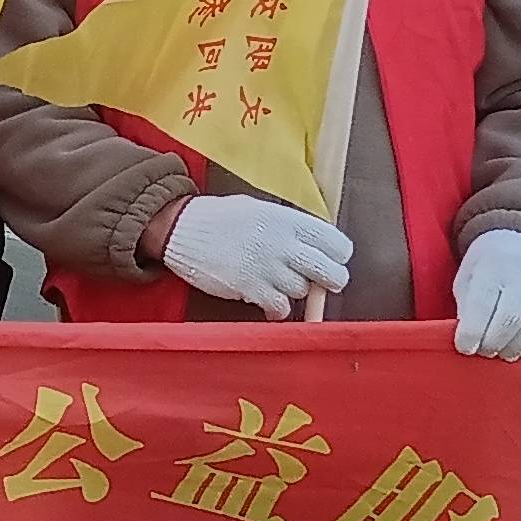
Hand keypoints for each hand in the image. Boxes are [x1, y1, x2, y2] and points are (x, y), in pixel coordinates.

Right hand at [160, 195, 353, 318]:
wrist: (182, 228)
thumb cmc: (220, 217)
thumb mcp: (261, 210)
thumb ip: (289, 226)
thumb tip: (312, 244)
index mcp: (289, 220)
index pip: (337, 243)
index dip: (338, 256)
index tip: (331, 260)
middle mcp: (284, 244)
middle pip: (332, 274)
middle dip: (330, 281)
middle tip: (319, 282)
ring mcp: (269, 268)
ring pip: (303, 292)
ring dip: (294, 293)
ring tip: (277, 284)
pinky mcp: (252, 288)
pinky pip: (281, 309)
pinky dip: (277, 310)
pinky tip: (268, 303)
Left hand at [449, 230, 520, 359]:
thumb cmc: (486, 270)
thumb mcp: (467, 280)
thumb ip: (466, 309)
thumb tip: (470, 343)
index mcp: (491, 267)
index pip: (482, 304)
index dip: (472, 332)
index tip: (465, 348)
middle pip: (512, 317)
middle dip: (495, 342)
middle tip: (486, 352)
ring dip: (518, 347)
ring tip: (505, 353)